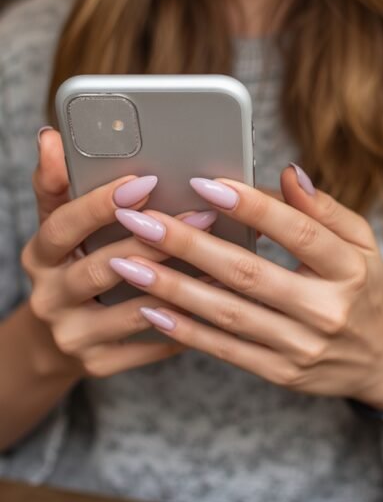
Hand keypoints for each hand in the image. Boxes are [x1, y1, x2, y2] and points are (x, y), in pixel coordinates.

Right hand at [22, 128, 206, 378]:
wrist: (53, 343)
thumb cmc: (71, 269)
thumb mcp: (59, 230)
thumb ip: (60, 186)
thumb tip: (53, 137)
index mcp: (40, 256)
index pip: (63, 226)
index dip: (101, 204)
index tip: (145, 181)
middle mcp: (50, 297)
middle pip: (102, 267)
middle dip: (155, 241)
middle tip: (203, 214)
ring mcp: (74, 336)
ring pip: (132, 310)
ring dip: (180, 285)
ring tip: (222, 259)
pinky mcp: (100, 365)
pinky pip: (150, 346)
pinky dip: (185, 325)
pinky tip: (217, 303)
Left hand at [106, 164, 382, 410]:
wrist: (379, 359)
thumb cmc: (362, 288)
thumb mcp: (362, 243)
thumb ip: (324, 209)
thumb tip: (287, 173)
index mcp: (351, 269)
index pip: (299, 233)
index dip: (251, 208)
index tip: (204, 184)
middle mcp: (329, 309)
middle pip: (251, 274)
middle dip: (189, 244)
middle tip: (140, 220)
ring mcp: (303, 346)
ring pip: (229, 314)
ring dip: (173, 288)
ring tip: (127, 264)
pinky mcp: (283, 374)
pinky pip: (227, 350)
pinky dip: (186, 331)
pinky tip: (152, 309)